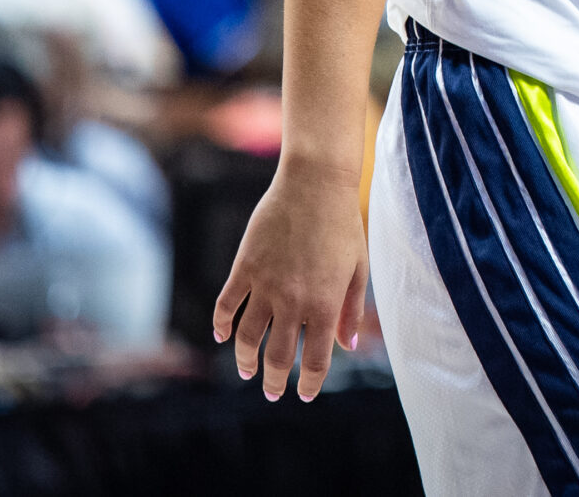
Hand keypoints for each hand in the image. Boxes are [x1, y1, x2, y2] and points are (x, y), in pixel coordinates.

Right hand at [212, 156, 368, 400]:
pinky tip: (220, 336)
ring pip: (247, 338)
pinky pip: (225, 305)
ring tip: (247, 371)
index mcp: (325, 304)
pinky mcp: (244, 267)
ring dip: (245, 360)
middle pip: (277, 357)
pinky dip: (220, 325)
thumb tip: (348, 346)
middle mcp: (293, 300)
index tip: (305, 394)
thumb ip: (352, 309)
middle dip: (274, 381)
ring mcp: (265, 284)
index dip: (310, 382)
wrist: (315, 184)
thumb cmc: (343, 224)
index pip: (316, 359)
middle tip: (272, 392)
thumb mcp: (359, 268)